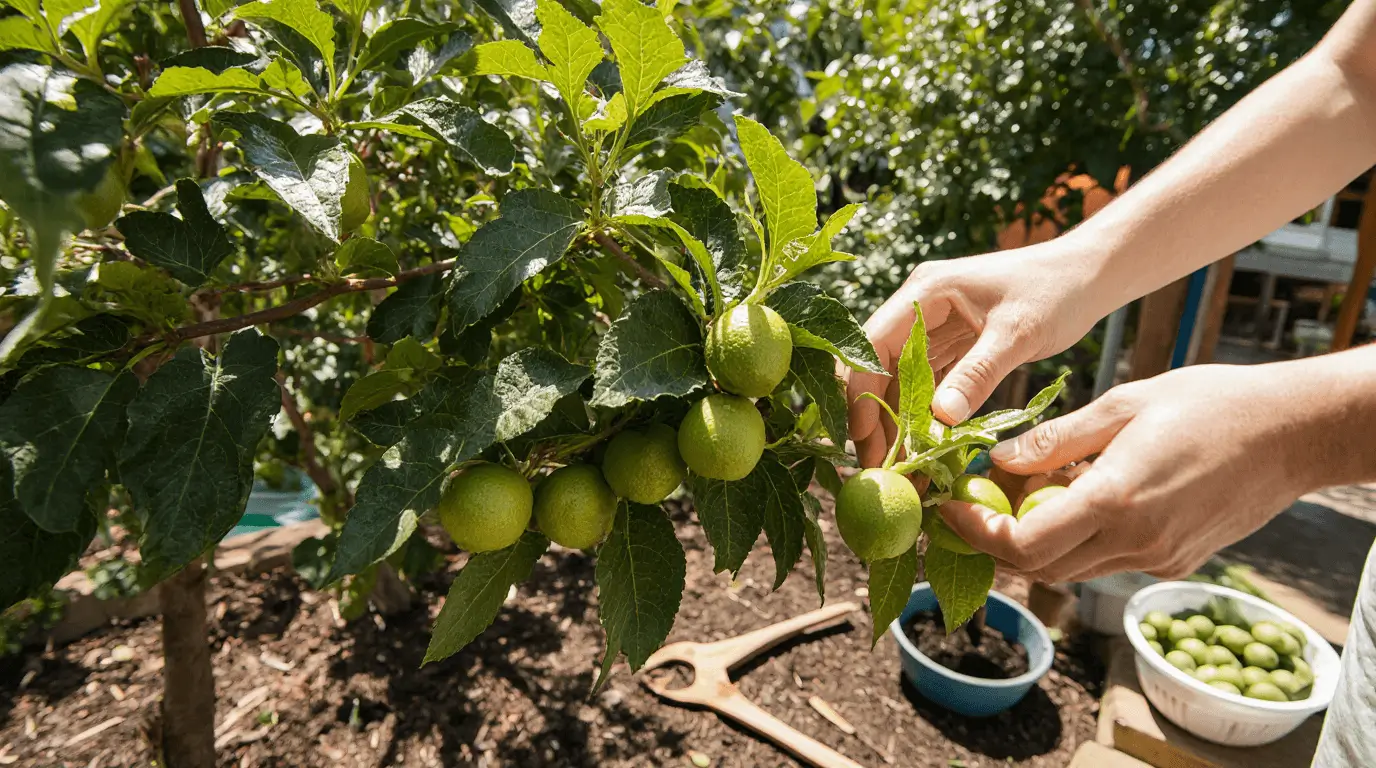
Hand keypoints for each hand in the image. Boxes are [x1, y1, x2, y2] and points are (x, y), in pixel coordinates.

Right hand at [845, 242, 1103, 467]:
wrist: (1088, 275)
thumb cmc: (1056, 290)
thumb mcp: (1017, 333)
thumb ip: (978, 373)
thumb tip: (941, 418)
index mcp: (925, 292)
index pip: (872, 345)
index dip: (861, 393)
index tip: (863, 438)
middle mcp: (919, 308)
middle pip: (878, 367)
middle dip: (874, 416)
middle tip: (880, 466)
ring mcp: (934, 327)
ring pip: (901, 382)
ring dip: (899, 423)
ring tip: (903, 468)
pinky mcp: (953, 345)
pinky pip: (928, 386)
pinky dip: (925, 417)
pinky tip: (926, 450)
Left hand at [938, 364, 1321, 581]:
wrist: (1293, 432)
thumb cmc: (1210, 403)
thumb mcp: (1123, 405)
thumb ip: (1056, 440)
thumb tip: (998, 461)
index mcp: (1116, 500)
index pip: (1025, 546)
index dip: (978, 535)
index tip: (950, 511)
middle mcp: (1136, 542)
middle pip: (1040, 568)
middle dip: (996, 543)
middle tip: (970, 505)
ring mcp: (1159, 559)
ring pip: (1072, 567)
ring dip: (1037, 540)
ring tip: (1021, 492)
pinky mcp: (1176, 562)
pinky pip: (1108, 560)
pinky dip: (1079, 537)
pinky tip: (1078, 495)